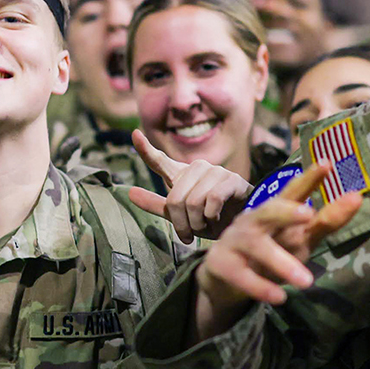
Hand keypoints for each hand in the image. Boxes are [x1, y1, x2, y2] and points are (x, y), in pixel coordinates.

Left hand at [125, 130, 253, 243]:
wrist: (240, 229)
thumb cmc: (209, 220)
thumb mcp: (179, 216)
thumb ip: (156, 205)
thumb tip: (129, 193)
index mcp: (181, 176)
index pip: (160, 161)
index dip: (145, 149)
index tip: (134, 135)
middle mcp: (197, 168)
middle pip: (175, 199)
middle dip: (181, 223)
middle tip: (190, 233)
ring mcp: (215, 171)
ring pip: (193, 202)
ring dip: (198, 223)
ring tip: (206, 224)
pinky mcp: (233, 179)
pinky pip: (212, 201)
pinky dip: (212, 217)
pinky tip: (218, 218)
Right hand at [192, 160, 361, 341]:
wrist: (224, 275)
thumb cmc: (269, 249)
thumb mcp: (298, 236)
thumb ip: (326, 220)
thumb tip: (357, 197)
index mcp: (274, 212)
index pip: (293, 192)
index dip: (309, 179)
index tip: (327, 164)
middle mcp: (255, 221)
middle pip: (268, 211)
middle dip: (285, 211)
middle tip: (307, 215)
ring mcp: (236, 242)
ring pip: (257, 247)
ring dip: (281, 262)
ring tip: (306, 281)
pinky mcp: (222, 265)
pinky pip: (243, 276)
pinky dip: (261, 287)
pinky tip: (280, 297)